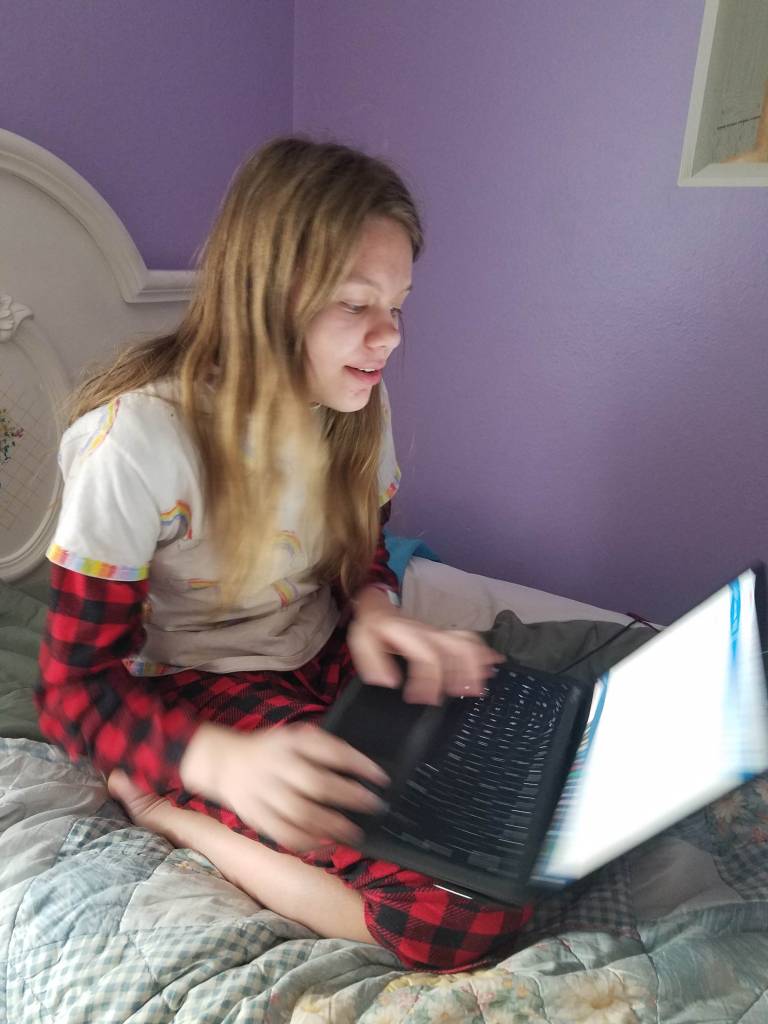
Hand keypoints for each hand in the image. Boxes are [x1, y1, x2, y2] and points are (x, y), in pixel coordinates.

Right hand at [180, 721, 389, 852]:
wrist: (223, 762)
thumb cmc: (269, 749)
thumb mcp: (293, 736)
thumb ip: (321, 746)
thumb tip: (360, 764)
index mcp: (290, 742)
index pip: (330, 750)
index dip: (358, 764)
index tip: (381, 778)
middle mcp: (276, 766)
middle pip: (317, 784)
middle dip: (350, 798)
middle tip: (374, 807)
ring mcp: (263, 793)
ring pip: (301, 814)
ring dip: (333, 826)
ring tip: (355, 834)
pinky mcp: (255, 817)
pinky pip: (284, 834)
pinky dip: (308, 843)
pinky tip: (328, 845)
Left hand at [347, 598, 504, 704]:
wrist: (379, 607)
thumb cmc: (372, 627)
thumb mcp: (361, 640)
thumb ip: (372, 661)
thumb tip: (388, 682)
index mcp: (408, 634)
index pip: (427, 656)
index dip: (428, 681)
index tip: (421, 701)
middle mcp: (428, 632)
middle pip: (455, 647)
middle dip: (464, 672)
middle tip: (466, 694)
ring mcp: (438, 633)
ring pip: (466, 643)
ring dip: (476, 665)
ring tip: (480, 688)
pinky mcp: (443, 636)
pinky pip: (468, 640)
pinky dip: (482, 653)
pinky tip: (492, 666)